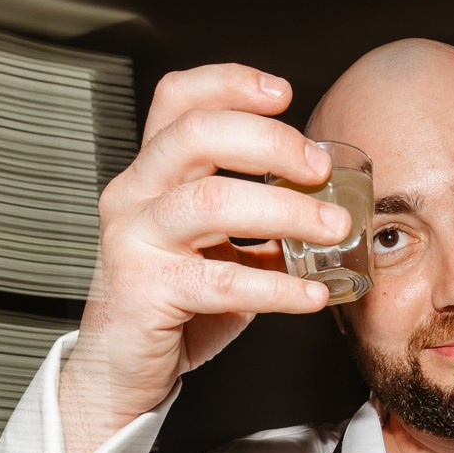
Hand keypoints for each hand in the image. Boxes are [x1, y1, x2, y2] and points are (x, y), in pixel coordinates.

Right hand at [58, 64, 351, 452]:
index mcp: (151, 173)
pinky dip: (277, 287)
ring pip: (210, 200)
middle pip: (196, 134)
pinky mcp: (144, 289)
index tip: (283, 92)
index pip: (178, 99)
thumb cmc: (171, 303)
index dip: (229, 83)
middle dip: (269, 142)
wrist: (121, 369)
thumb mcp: (215, 248)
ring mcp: (133, 239)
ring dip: (284, 210)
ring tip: (332, 227)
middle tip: (321, 167)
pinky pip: (221, 281)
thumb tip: (328, 204)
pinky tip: (311, 294)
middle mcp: (134, 194)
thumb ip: (256, 219)